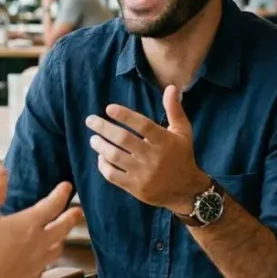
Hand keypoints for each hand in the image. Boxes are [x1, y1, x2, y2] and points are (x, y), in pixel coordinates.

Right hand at [0, 166, 83, 277]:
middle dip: (71, 217)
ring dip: (62, 238)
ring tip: (62, 235)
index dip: (61, 194)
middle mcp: (39, 242)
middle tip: (78, 211)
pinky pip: (46, 265)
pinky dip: (48, 258)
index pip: (52, 205)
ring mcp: (38, 262)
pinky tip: (43, 260)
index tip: (67, 186)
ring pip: (57, 248)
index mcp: (29, 224)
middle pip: (63, 227)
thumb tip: (0, 170)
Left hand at [85, 85, 209, 211]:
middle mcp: (154, 157)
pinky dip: (104, 165)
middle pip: (124, 139)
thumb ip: (174, 110)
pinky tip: (101, 157)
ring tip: (93, 138)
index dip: (125, 116)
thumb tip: (171, 87)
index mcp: (165, 141)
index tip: (109, 108)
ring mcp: (144, 174)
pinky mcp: (136, 188)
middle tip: (90, 120)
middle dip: (104, 128)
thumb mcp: (183, 132)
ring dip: (100, 146)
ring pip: (115, 157)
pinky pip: (113, 175)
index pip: (143, 125)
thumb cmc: (182, 155)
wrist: (186, 190)